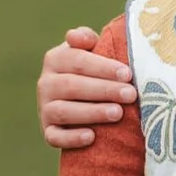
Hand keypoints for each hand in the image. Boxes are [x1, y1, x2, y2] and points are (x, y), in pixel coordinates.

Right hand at [38, 27, 137, 149]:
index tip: (127, 74)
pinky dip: (71, 138)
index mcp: (55, 59)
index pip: (77, 60)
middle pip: (72, 86)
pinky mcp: (48, 131)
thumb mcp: (91, 50)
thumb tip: (75, 37)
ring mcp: (45, 109)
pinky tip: (91, 137)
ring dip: (92, 112)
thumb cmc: (94, 70)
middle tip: (130, 94)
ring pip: (64, 111)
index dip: (103, 67)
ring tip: (118, 113)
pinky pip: (55, 137)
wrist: (84, 99)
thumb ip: (86, 39)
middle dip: (104, 90)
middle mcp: (45, 83)